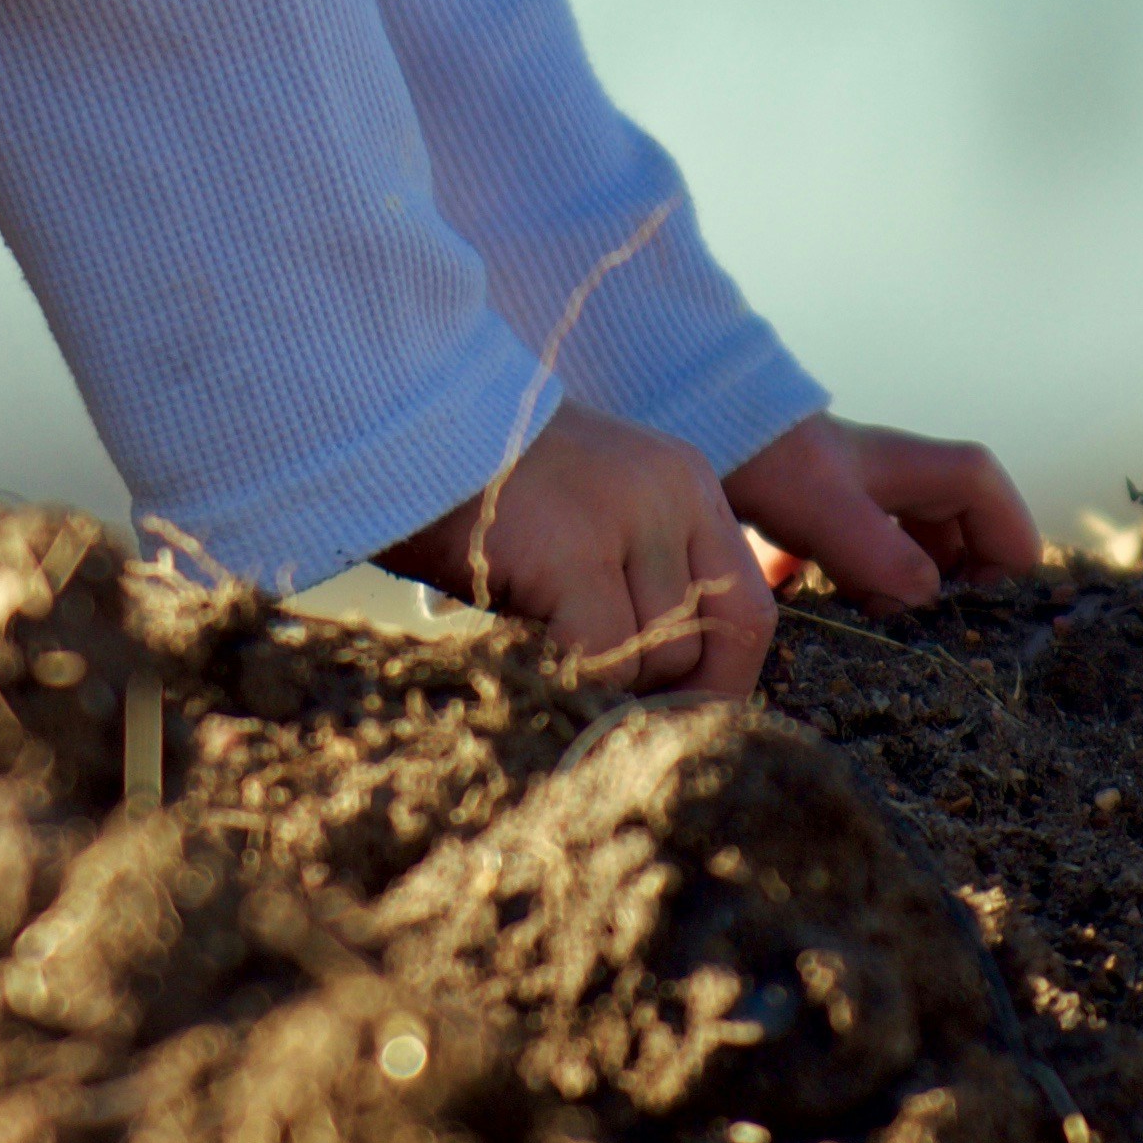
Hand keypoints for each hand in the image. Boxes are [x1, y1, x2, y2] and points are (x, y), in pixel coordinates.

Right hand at [375, 402, 780, 703]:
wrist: (397, 425)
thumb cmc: (475, 492)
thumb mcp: (585, 518)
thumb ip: (637, 580)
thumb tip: (665, 697)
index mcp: (685, 484)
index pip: (746, 610)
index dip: (718, 681)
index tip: (673, 717)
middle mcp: (672, 493)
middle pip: (716, 640)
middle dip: (665, 693)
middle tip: (601, 702)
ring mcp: (627, 515)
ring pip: (660, 658)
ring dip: (606, 680)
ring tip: (542, 643)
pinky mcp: (574, 549)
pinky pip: (604, 658)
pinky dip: (571, 677)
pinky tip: (525, 646)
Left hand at [722, 412, 1042, 611]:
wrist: (681, 419)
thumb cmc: (760, 458)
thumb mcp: (824, 508)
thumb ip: (879, 553)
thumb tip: (927, 597)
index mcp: (907, 470)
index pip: (987, 494)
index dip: (1005, 541)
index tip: (991, 600)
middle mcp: (885, 482)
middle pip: (952, 529)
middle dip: (951, 583)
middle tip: (928, 631)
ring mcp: (846, 500)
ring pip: (899, 550)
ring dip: (895, 593)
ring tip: (876, 630)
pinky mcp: (806, 519)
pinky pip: (844, 561)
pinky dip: (840, 591)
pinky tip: (811, 615)